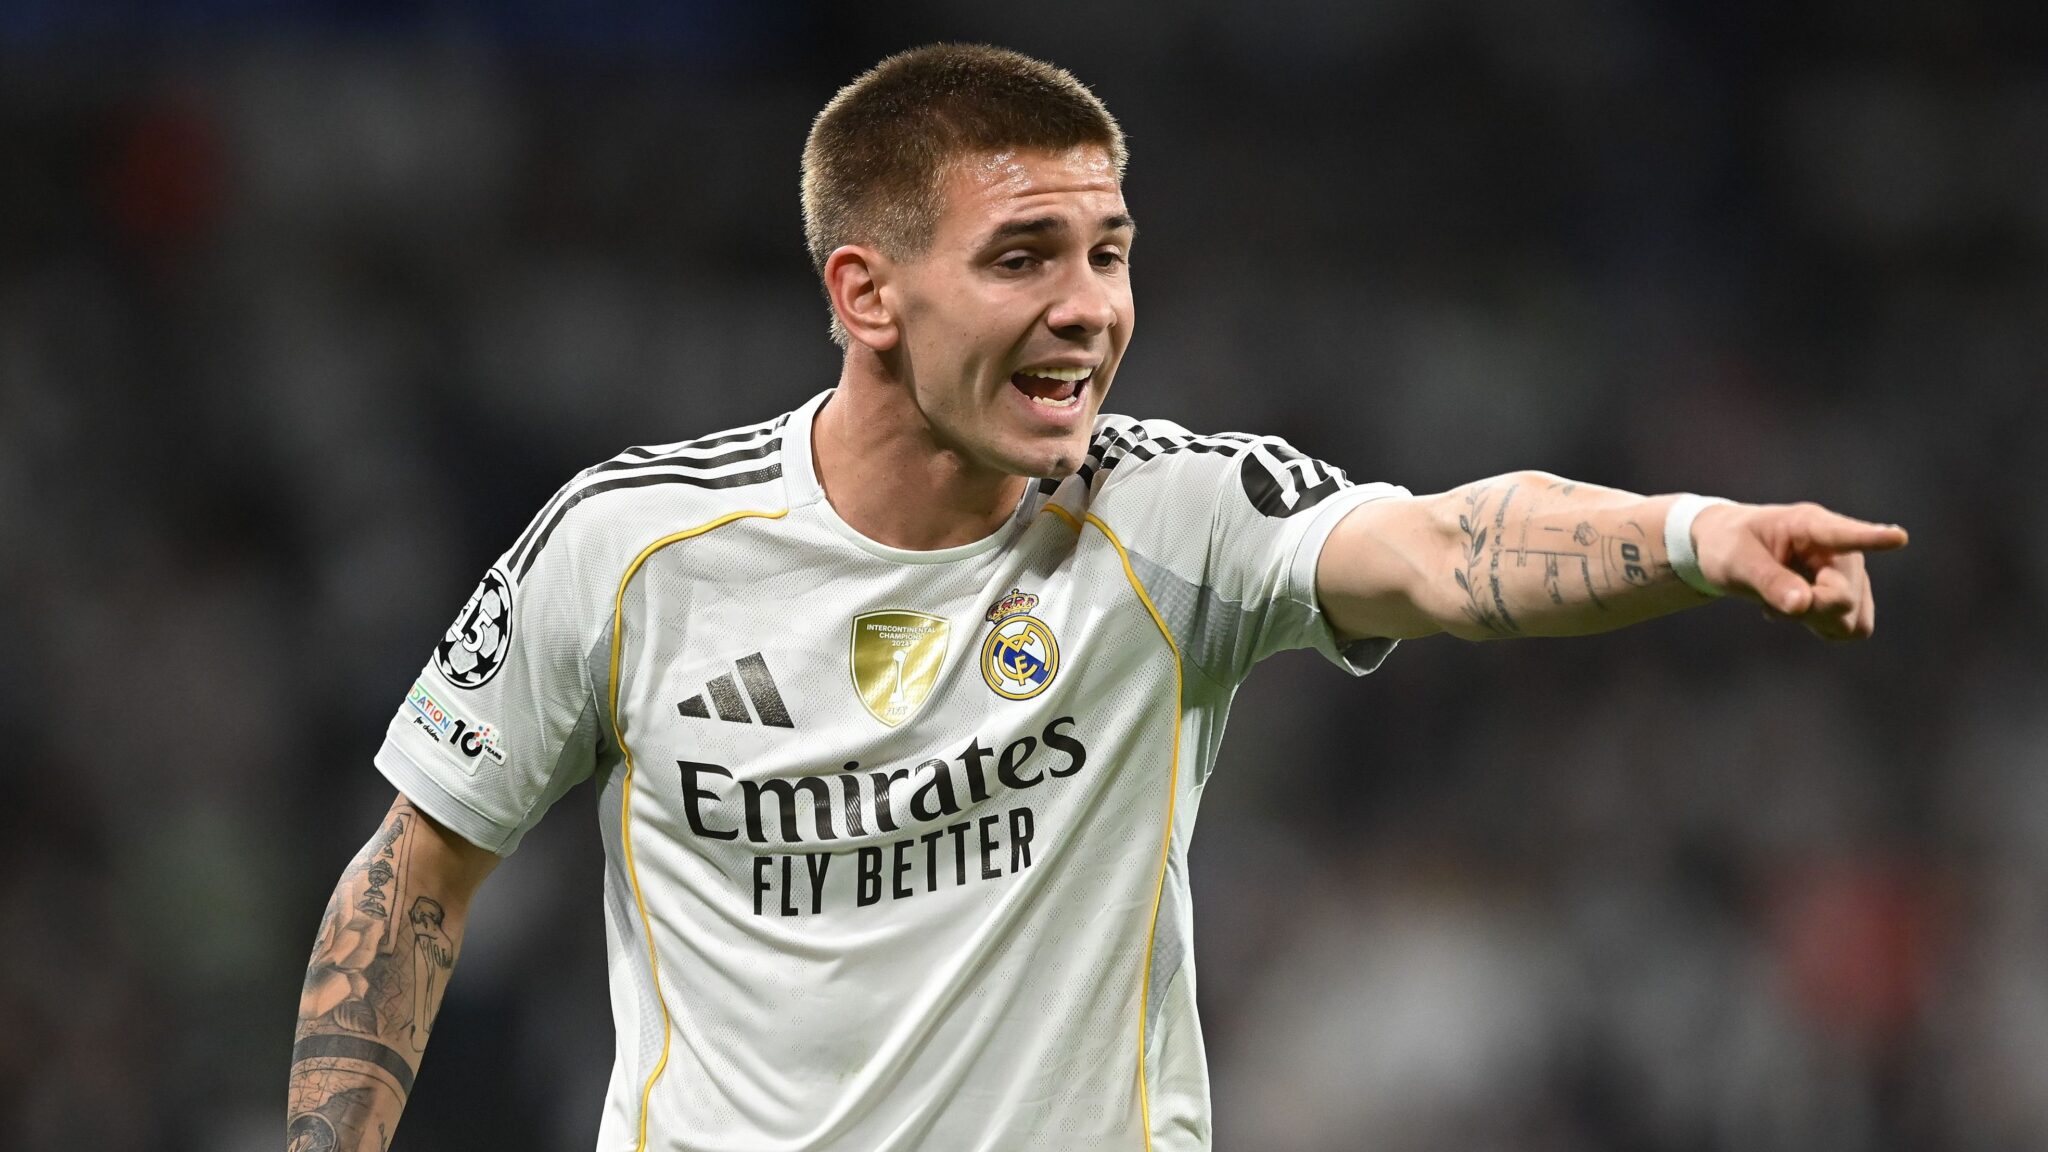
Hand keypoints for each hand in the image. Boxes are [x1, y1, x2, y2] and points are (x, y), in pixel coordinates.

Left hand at [1692, 502, 1908, 640]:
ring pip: (1854, 619)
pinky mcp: (1850, 594)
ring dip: (1818, 622)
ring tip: (1783, 605)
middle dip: (1810, 611)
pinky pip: (1854, 628)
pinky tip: (1798, 612)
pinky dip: (1824, 628)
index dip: (1871, 537)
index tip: (1898, 536)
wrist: (1729, 549)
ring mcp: (1849, 573)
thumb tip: (1803, 605)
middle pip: (1844, 598)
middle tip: (1772, 607)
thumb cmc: (1729, 546)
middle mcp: (1839, 549)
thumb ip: (1768, 581)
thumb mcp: (1736, 562)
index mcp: (1809, 525)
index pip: (1843, 534)